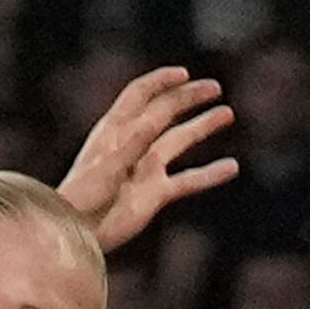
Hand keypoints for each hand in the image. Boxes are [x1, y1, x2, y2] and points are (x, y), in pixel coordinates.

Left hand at [57, 64, 238, 247]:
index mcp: (115, 130)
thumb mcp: (106, 168)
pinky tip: (231, 167)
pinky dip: (210, 174)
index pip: (140, 95)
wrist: (78, 233)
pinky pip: (189, 181)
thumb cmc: (82, 199)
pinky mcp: (156, 194)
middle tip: (215, 88)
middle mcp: (133, 144)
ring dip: (203, 127)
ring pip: (180, 141)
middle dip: (189, 98)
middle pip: (166, 112)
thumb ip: (130, 145)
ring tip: (227, 114)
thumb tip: (152, 122)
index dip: (161, 81)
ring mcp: (146, 169)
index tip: (185, 74)